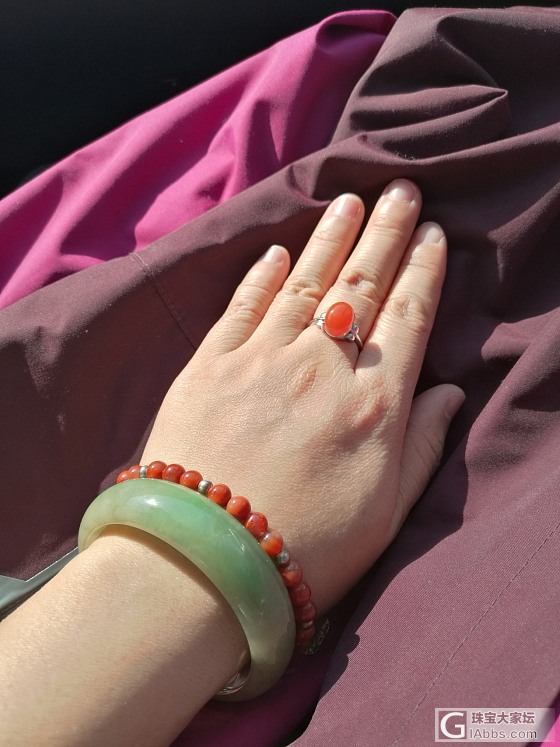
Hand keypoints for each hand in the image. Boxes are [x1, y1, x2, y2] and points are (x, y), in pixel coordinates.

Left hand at [143, 179, 463, 612]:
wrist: (204, 563)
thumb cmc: (308, 548)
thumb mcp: (389, 511)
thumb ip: (424, 444)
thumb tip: (449, 390)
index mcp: (372, 403)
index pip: (408, 318)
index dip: (423, 271)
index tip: (433, 234)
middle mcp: (321, 367)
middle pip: (362, 285)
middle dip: (386, 234)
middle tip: (400, 190)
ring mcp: (260, 360)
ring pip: (305, 282)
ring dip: (330, 237)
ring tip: (350, 201)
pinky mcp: (208, 367)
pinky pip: (242, 307)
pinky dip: (261, 275)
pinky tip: (277, 251)